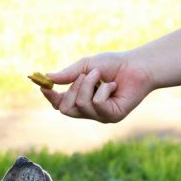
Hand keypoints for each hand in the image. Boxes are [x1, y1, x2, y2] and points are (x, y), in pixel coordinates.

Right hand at [39, 52, 153, 122]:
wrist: (136, 66)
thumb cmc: (113, 64)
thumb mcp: (87, 65)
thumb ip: (69, 73)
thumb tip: (47, 76)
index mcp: (81, 98)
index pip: (60, 104)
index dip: (51, 97)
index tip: (44, 86)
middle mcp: (89, 110)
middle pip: (66, 109)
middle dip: (72, 89)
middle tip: (84, 76)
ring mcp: (101, 116)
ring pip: (81, 105)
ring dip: (89, 85)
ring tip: (101, 75)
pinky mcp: (113, 116)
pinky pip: (97, 105)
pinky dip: (103, 90)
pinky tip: (114, 86)